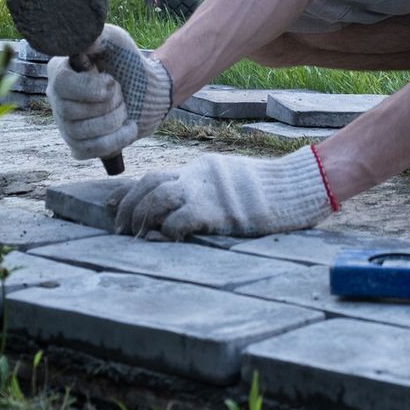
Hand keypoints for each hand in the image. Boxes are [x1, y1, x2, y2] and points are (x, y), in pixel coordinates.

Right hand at [45, 25, 171, 160]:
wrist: (147, 91)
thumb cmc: (127, 63)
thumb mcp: (114, 41)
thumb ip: (96, 36)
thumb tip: (80, 37)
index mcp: (59, 71)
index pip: (61, 85)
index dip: (90, 88)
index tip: (111, 80)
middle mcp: (56, 98)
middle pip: (70, 112)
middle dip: (107, 104)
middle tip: (121, 94)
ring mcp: (65, 124)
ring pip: (80, 133)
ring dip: (113, 121)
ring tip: (124, 109)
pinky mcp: (78, 145)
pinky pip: (89, 151)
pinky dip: (115, 140)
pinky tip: (127, 128)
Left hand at [111, 148, 334, 238]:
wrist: (297, 187)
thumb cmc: (270, 194)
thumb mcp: (231, 185)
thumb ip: (206, 194)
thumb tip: (184, 214)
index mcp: (200, 170)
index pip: (155, 176)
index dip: (128, 192)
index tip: (112, 207)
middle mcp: (198, 176)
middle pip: (149, 184)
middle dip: (128, 207)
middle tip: (121, 230)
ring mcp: (207, 192)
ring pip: (157, 197)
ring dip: (141, 218)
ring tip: (137, 238)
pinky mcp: (218, 211)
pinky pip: (180, 219)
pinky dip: (168, 230)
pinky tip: (167, 239)